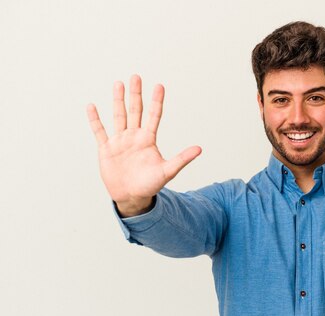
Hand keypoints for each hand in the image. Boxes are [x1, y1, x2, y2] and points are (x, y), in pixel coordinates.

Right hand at [86, 75, 201, 216]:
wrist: (132, 197)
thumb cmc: (150, 185)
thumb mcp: (168, 171)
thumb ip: (182, 159)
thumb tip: (200, 149)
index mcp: (148, 140)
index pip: (154, 116)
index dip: (156, 101)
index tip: (159, 86)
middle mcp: (134, 137)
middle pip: (135, 111)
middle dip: (136, 94)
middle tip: (136, 77)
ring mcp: (120, 141)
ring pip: (118, 116)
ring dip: (118, 100)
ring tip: (118, 83)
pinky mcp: (106, 149)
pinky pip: (100, 131)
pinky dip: (95, 119)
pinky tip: (92, 106)